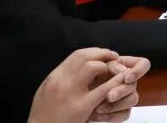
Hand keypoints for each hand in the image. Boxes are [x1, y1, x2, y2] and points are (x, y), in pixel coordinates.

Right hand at [28, 48, 147, 122]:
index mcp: (55, 76)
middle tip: (113, 57)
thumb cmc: (43, 114)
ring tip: (113, 72)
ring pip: (93, 67)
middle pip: (85, 57)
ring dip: (106, 66)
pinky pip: (103, 90)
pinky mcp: (82, 107)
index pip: (77, 55)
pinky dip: (115, 82)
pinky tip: (122, 81)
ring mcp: (71, 93)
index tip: (103, 54)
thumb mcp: (47, 90)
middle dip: (102, 54)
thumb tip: (75, 67)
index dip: (94, 52)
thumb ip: (61, 78)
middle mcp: (62, 81)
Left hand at [91, 56, 150, 121]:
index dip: (139, 70)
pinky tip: (99, 115)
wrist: (76, 96)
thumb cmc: (88, 77)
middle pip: (135, 84)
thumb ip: (112, 66)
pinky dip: (112, 115)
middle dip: (121, 91)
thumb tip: (124, 71)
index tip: (127, 78)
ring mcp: (127, 96)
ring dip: (116, 105)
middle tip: (109, 96)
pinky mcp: (123, 110)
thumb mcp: (98, 67)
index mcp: (125, 66)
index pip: (143, 64)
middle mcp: (129, 81)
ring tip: (98, 108)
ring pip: (133, 99)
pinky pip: (125, 114)